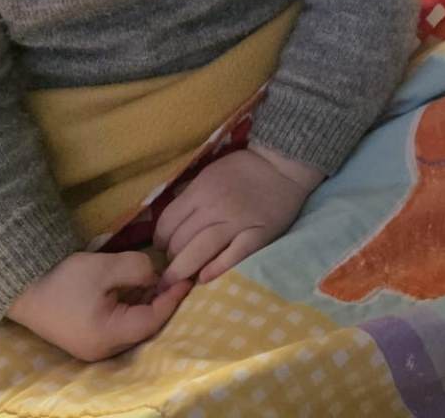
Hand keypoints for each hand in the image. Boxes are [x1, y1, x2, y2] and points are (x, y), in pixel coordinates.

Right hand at [6, 250, 189, 361]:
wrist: (23, 286)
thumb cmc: (65, 277)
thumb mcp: (106, 267)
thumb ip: (139, 270)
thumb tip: (157, 277)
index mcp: (108, 336)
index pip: (153, 320)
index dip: (172, 299)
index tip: (187, 278)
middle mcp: (102, 350)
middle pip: (144, 328)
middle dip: (162, 303)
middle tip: (176, 278)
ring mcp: (93, 348)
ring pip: (133, 328)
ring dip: (147, 306)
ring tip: (160, 281)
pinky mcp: (86, 339)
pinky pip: (118, 327)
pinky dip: (132, 309)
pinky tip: (138, 289)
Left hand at [155, 146, 323, 286]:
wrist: (284, 165)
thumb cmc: (244, 168)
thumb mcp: (210, 172)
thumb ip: (189, 195)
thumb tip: (169, 221)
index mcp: (201, 190)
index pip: (168, 222)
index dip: (160, 239)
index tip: (163, 247)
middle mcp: (215, 207)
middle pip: (180, 240)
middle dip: (171, 258)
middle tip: (172, 266)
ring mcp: (237, 223)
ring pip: (200, 251)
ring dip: (184, 269)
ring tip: (179, 280)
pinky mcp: (258, 235)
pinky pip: (232, 257)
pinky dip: (215, 269)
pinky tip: (204, 278)